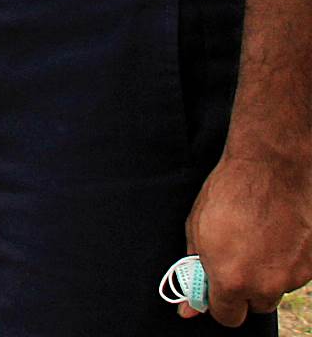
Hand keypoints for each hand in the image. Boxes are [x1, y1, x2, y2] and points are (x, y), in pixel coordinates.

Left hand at [184, 149, 311, 322]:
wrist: (272, 168)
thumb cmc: (228, 194)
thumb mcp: (198, 231)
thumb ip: (195, 273)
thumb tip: (188, 310)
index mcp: (232, 280)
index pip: (227, 317)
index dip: (220, 303)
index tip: (218, 290)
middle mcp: (266, 284)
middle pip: (256, 305)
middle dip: (246, 289)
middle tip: (240, 259)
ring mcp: (294, 276)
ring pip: (278, 287)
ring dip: (269, 272)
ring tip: (260, 237)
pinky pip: (297, 272)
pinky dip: (288, 259)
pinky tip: (278, 234)